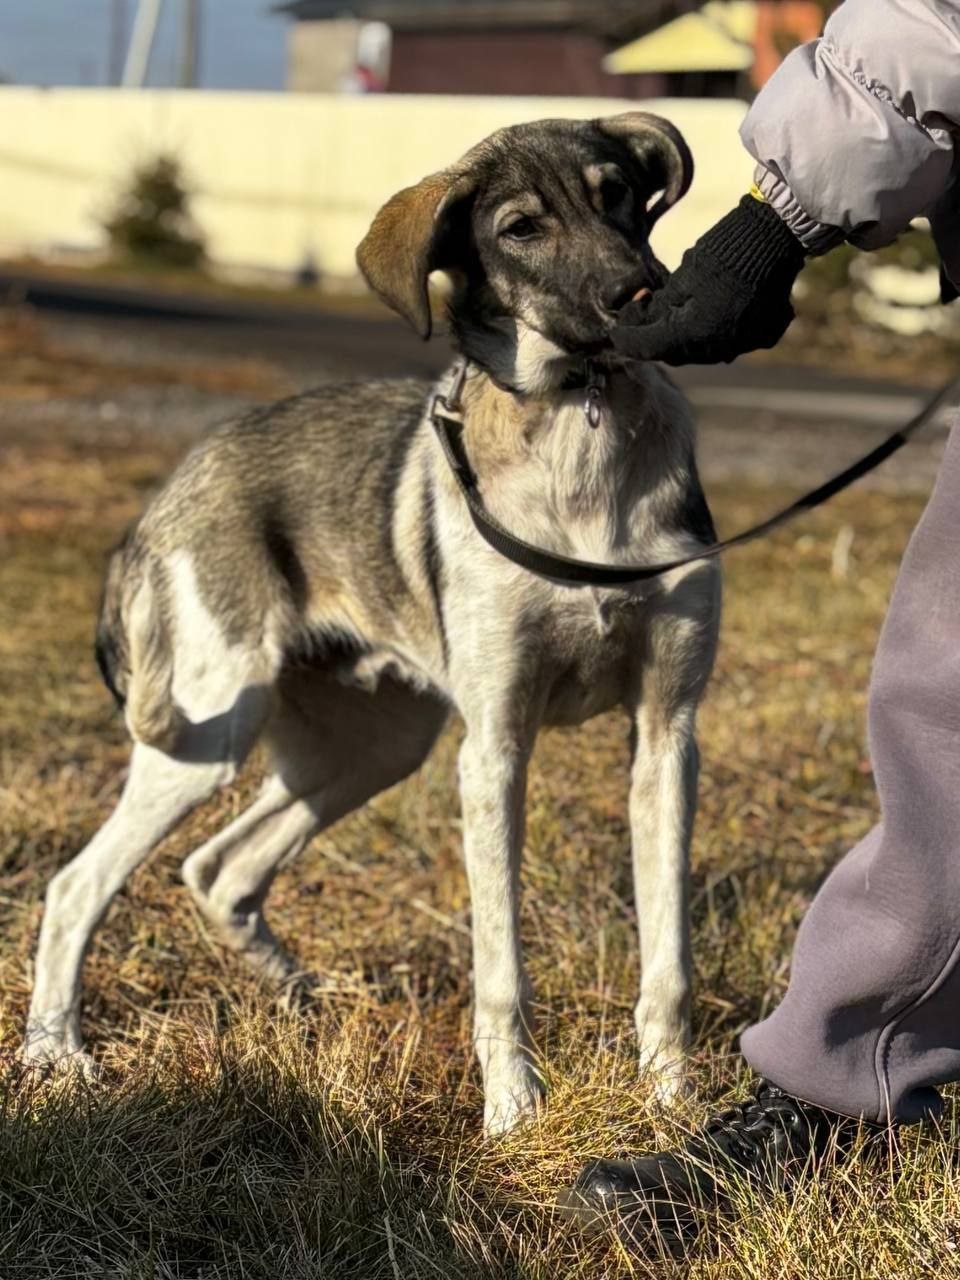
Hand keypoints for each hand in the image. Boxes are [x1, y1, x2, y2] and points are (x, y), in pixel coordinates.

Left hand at [613, 195, 805, 365]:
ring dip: (685, 335)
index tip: (615, 331)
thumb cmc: (725, 249)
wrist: (778, 234)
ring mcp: (743, 345)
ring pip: (702, 350)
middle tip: (645, 311)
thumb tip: (644, 318)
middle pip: (675, 352)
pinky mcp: (763, 337)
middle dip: (656, 336)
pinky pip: (730, 341)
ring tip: (679, 309)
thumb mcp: (682, 276)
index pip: (648, 347)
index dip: (627, 339)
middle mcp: (719, 349)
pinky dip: (715, 330)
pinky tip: (713, 309)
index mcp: (694, 334)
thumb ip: (660, 306)